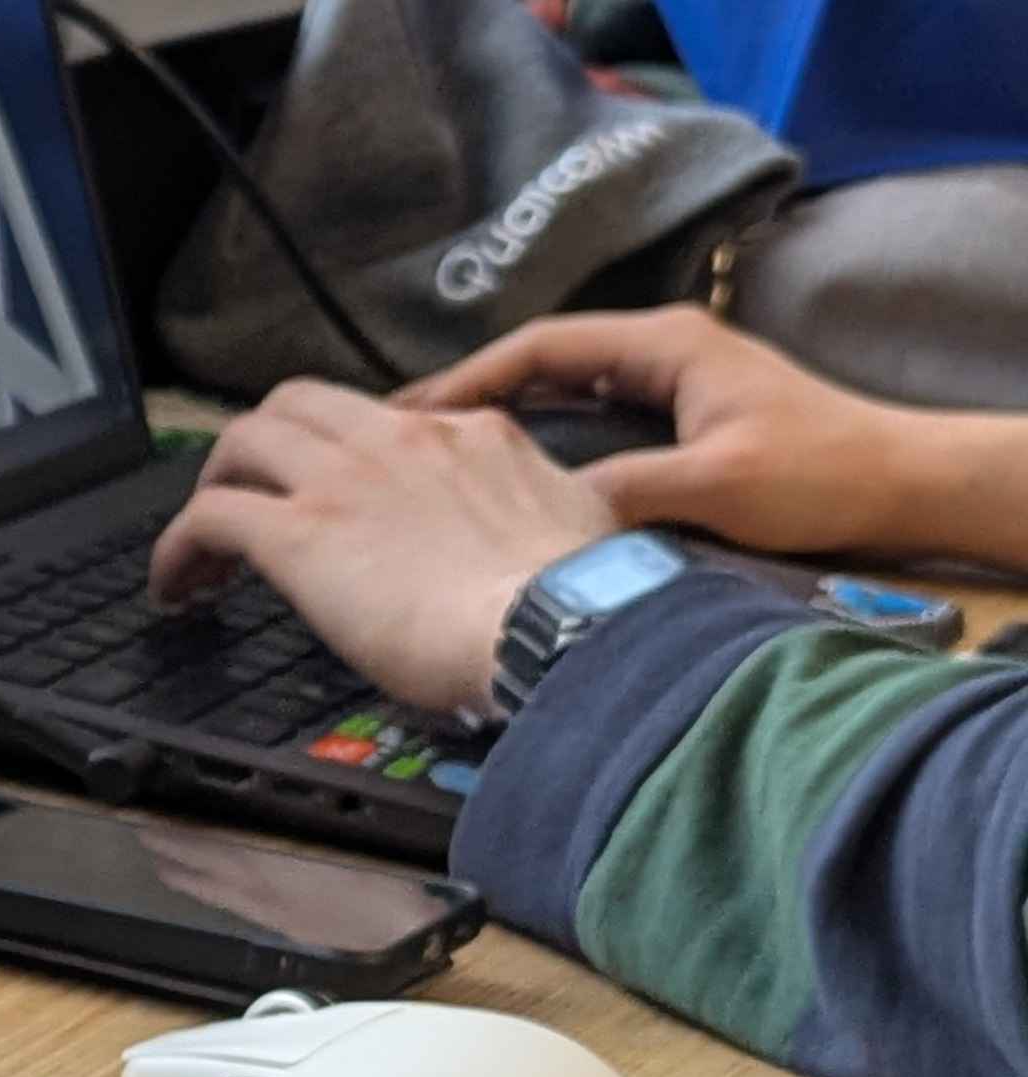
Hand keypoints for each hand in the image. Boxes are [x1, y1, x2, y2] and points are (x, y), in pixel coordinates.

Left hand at [149, 379, 615, 714]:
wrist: (562, 626)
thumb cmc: (580, 603)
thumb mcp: (577, 526)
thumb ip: (541, 514)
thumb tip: (546, 537)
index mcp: (472, 435)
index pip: (387, 421)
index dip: (344, 456)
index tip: (334, 498)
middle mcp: (401, 439)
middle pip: (299, 404)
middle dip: (261, 448)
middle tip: (247, 502)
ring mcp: (345, 480)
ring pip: (244, 440)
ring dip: (214, 486)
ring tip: (203, 547)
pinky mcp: (299, 534)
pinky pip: (208, 517)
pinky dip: (177, 548)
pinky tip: (173, 587)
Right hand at [401, 308, 946, 559]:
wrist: (898, 480)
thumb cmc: (818, 472)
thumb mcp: (713, 485)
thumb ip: (623, 490)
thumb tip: (539, 512)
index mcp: (666, 344)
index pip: (543, 347)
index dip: (470, 379)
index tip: (407, 416)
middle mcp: (663, 348)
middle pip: (543, 361)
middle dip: (470, 394)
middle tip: (399, 436)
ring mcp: (672, 379)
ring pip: (563, 388)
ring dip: (500, 415)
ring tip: (436, 453)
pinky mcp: (679, 414)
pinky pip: (587, 414)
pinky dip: (538, 434)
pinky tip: (504, 470)